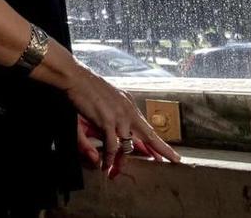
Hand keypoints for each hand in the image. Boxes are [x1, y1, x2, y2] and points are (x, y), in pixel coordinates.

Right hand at [65, 68, 180, 178]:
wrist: (76, 78)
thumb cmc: (88, 90)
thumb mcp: (103, 108)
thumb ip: (109, 128)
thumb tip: (114, 143)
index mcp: (129, 106)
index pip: (145, 127)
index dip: (156, 141)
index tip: (165, 152)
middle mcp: (128, 111)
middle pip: (149, 135)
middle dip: (162, 149)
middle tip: (174, 159)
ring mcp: (119, 116)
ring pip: (129, 144)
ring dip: (122, 161)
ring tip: (116, 172)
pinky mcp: (107, 121)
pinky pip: (112, 145)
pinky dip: (109, 158)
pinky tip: (106, 165)